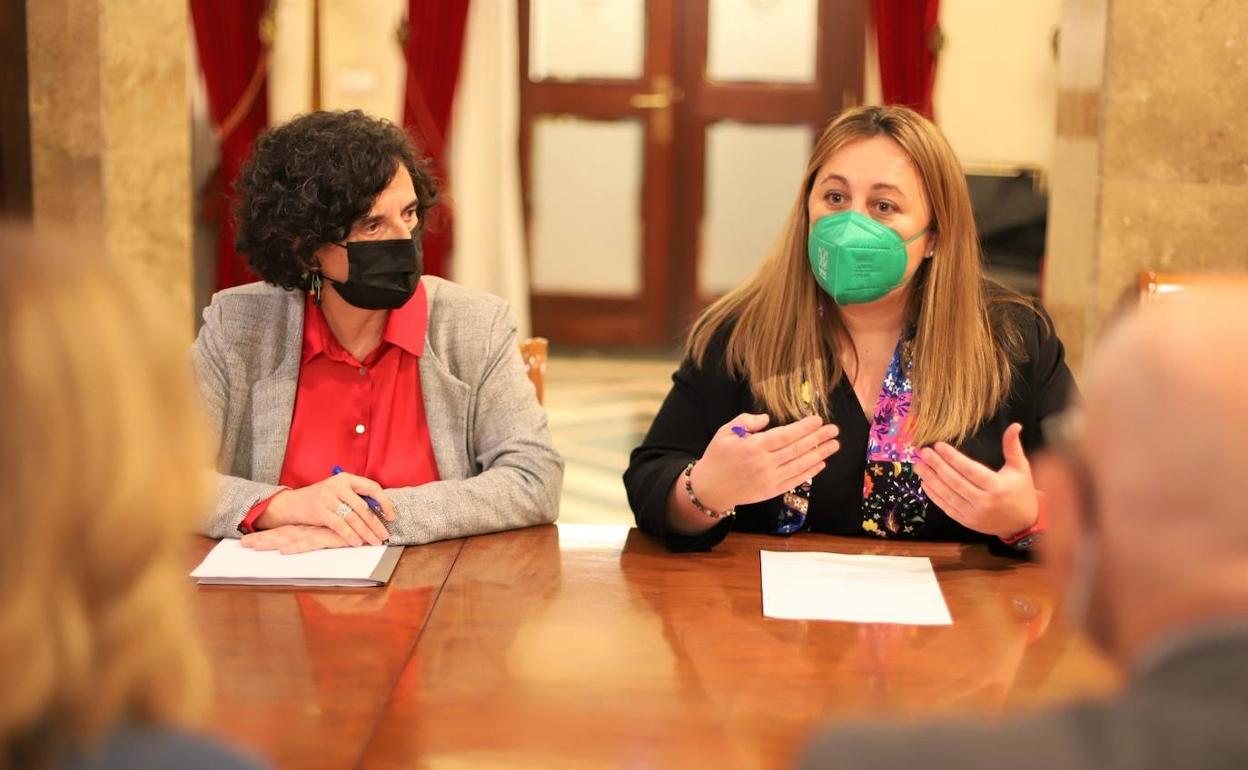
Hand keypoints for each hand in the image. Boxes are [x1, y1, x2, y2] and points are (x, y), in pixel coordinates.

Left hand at [241, 524, 351, 553]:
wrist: (372, 523)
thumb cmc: (355, 529)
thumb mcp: (334, 535)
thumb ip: (322, 537)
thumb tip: (308, 542)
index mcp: (310, 527)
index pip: (284, 531)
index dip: (267, 535)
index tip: (247, 540)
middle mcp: (311, 528)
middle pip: (282, 533)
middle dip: (263, 539)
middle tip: (242, 543)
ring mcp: (319, 531)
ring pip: (291, 537)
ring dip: (271, 542)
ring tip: (253, 546)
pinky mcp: (329, 536)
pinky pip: (310, 543)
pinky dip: (297, 548)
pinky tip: (284, 551)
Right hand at [257, 472, 395, 546]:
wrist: (292, 503)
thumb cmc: (321, 498)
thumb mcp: (339, 491)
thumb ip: (356, 497)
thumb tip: (381, 514)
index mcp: (346, 478)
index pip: (372, 487)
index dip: (384, 503)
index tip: (391, 517)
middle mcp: (338, 485)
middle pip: (363, 507)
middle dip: (376, 524)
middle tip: (384, 536)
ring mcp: (328, 497)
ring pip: (353, 518)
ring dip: (366, 532)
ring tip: (374, 541)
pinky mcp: (320, 511)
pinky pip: (340, 526)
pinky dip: (350, 536)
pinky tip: (357, 542)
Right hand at [691, 413, 840, 511]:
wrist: (710, 488)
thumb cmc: (717, 457)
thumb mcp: (725, 432)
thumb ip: (746, 421)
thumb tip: (768, 419)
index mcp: (754, 446)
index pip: (785, 435)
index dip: (804, 427)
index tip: (818, 420)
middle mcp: (765, 463)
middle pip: (797, 449)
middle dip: (818, 438)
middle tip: (834, 430)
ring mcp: (770, 479)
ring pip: (800, 465)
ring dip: (820, 454)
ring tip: (834, 445)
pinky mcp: (772, 491)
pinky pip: (795, 480)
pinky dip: (809, 472)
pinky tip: (821, 463)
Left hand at [914, 423, 1038, 538]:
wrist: (1022, 524)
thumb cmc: (1021, 492)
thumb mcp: (1020, 468)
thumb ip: (1013, 447)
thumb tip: (1015, 425)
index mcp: (997, 487)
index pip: (970, 470)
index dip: (953, 458)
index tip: (938, 446)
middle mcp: (984, 502)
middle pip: (955, 482)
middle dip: (937, 466)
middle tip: (923, 453)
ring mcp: (973, 514)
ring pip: (947, 495)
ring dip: (931, 479)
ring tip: (919, 465)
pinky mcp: (966, 521)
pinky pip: (946, 507)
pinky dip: (934, 495)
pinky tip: (924, 483)